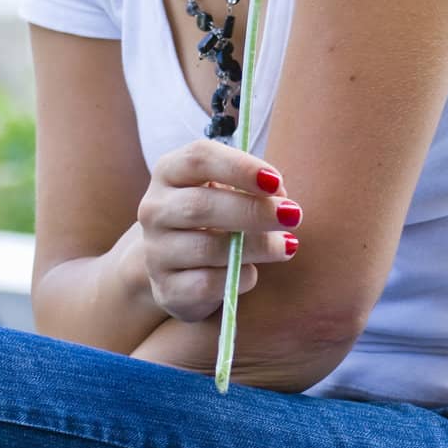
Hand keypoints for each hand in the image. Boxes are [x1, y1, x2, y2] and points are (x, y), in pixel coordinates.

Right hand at [137, 142, 301, 324]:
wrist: (175, 267)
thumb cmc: (212, 217)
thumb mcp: (225, 190)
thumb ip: (251, 187)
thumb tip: (280, 199)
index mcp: (169, 172)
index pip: (199, 158)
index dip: (240, 167)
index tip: (276, 181)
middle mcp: (155, 209)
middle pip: (201, 205)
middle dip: (253, 211)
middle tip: (293, 216)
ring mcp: (156, 251)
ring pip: (207, 248)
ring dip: (256, 246)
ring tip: (287, 245)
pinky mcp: (166, 289)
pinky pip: (207, 284)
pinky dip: (238, 277)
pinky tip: (253, 271)